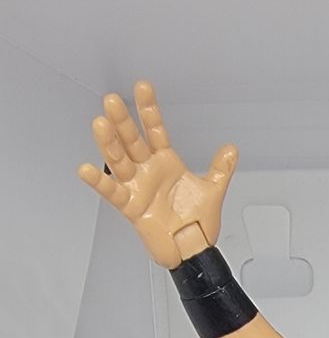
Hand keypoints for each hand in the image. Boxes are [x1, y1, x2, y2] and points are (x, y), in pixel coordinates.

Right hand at [77, 80, 237, 268]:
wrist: (194, 250)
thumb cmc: (198, 224)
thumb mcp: (212, 191)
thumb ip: (219, 169)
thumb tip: (231, 150)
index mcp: (166, 162)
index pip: (155, 130)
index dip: (148, 110)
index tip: (143, 87)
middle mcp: (148, 170)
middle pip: (131, 140)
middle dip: (122, 121)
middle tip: (112, 100)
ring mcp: (138, 187)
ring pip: (119, 160)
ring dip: (109, 143)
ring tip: (100, 124)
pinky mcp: (131, 206)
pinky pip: (112, 192)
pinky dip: (100, 182)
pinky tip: (87, 169)